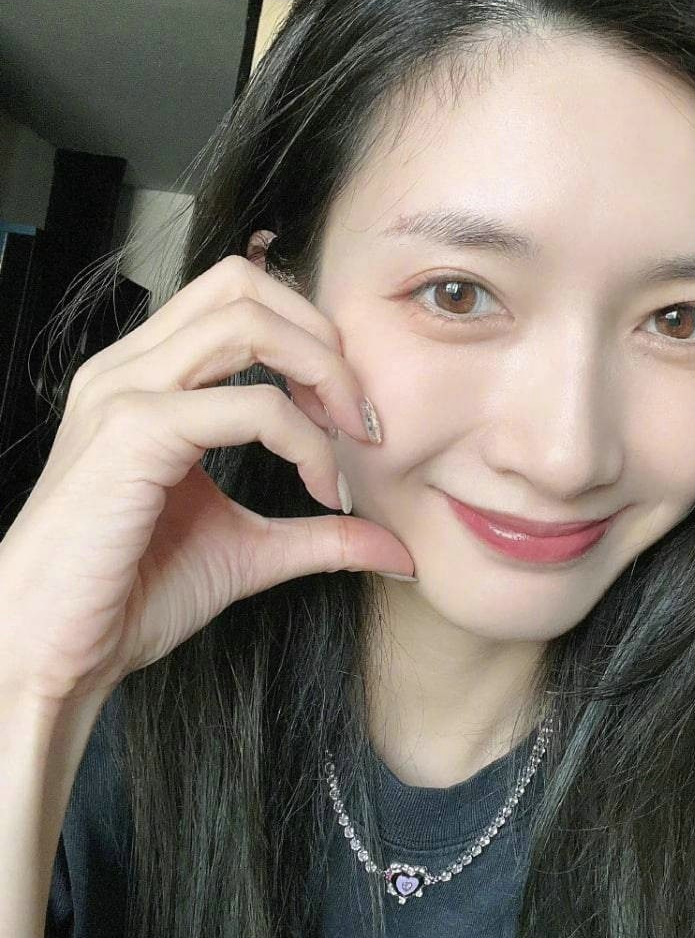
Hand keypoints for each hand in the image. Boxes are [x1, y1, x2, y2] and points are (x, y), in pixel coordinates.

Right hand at [0, 242, 415, 708]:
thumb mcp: (248, 551)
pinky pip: (250, 404)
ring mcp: (126, 392)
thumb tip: (397, 546)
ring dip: (323, 374)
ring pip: (248, 321)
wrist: (54, 653)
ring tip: (351, 440)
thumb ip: (320, 534)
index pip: (241, 300)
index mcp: (148, 378)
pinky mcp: (133, 432)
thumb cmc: (127, 595)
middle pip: (246, 285)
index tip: (354, 421)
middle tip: (363, 417)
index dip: (313, 344)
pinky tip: (321, 489)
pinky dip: (304, 440)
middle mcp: (131, 367)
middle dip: (325, 341)